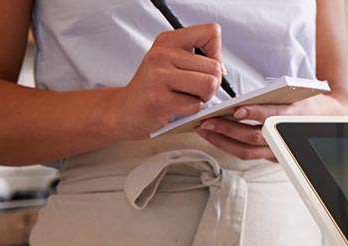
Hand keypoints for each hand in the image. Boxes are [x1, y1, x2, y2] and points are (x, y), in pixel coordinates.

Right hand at [107, 24, 226, 139]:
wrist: (124, 110)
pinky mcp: (160, 99)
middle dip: (212, 84)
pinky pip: (195, 105)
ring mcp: (159, 76)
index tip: (203, 67)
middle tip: (193, 90)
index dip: (216, 54)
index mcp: (169, 40)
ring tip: (185, 97)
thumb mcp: (172, 62)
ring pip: (209, 85)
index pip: (211, 32)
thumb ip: (199, 59)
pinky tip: (175, 107)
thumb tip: (222, 69)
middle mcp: (162, 54)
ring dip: (203, 97)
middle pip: (215, 67)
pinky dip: (191, 110)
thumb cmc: (154, 87)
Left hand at [195, 95, 347, 161]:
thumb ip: (276, 97)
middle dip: (227, 130)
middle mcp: (286, 137)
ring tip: (205, 130)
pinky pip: (248, 154)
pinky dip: (229, 146)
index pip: (274, 117)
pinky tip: (215, 137)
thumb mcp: (298, 94)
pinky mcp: (272, 157)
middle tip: (207, 121)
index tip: (238, 109)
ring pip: (247, 151)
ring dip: (222, 141)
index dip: (256, 114)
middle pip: (253, 138)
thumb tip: (242, 102)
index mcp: (296, 116)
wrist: (328, 122)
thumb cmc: (309, 104)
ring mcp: (279, 151)